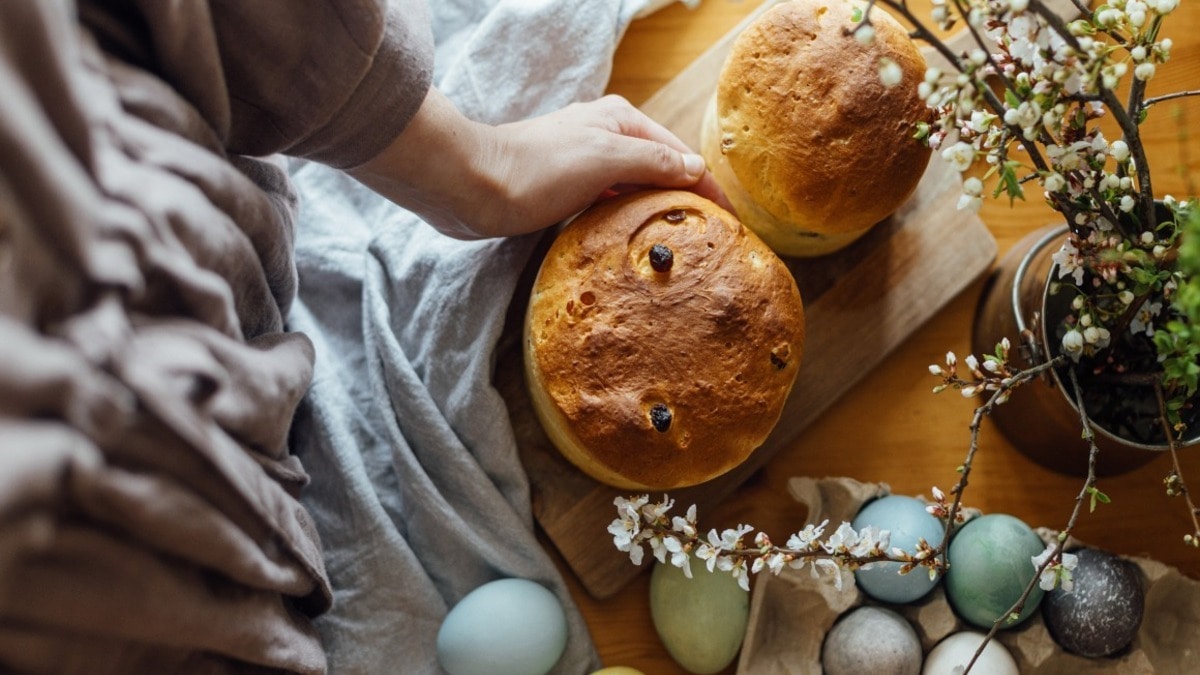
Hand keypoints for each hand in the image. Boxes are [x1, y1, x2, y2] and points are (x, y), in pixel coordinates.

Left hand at [348, 89, 730, 238]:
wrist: (472, 187)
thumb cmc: (537, 169)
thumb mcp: (606, 160)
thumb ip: (653, 163)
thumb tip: (694, 170)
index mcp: (621, 120)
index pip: (680, 155)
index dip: (706, 188)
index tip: (729, 222)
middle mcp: (605, 135)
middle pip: (659, 171)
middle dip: (684, 200)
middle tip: (708, 241)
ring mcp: (584, 163)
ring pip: (634, 189)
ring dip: (654, 212)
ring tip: (678, 246)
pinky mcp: (563, 189)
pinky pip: (608, 205)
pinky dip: (626, 220)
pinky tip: (632, 241)